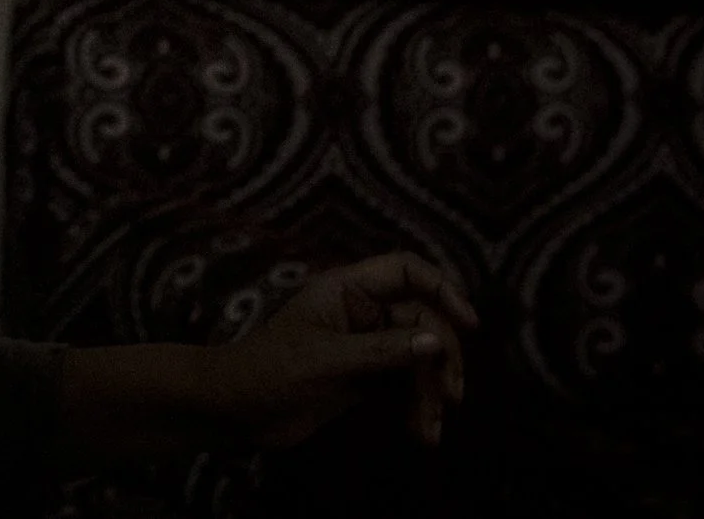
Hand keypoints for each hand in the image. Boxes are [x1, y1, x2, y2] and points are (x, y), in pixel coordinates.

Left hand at [206, 252, 475, 447]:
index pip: (405, 270)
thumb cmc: (268, 372)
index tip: (469, 323)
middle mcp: (360, 311)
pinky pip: (405, 384)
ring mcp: (365, 345)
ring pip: (418, 357)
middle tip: (449, 395)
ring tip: (431, 428)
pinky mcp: (365, 378)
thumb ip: (382, 350)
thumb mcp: (326, 360)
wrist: (234, 410)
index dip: (442, 289)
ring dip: (430, 391)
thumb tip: (436, 340)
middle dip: (440, 356)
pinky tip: (423, 433)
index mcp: (345, 289)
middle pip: (422, 320)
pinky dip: (417, 407)